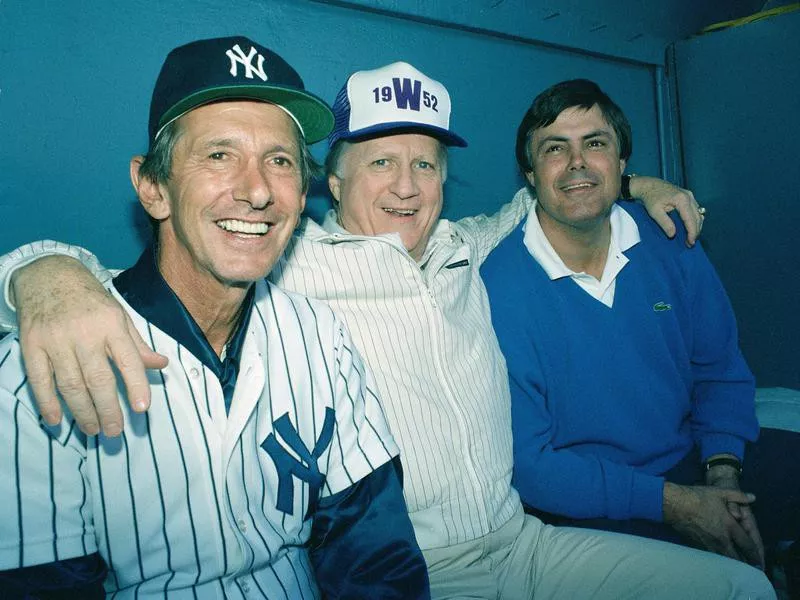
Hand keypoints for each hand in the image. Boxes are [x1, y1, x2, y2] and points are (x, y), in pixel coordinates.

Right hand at [12, 255, 167, 435]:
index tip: (142, 408)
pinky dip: (48, 403)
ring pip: (71, 384)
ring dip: (82, 412)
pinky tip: (57, 421)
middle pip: (98, 378)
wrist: (49, 276)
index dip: (136, 384)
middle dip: (108, 409)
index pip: (128, 359)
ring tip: (93, 429)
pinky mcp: (32, 345)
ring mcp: (56, 339)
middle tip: (114, 431)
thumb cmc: (91, 301)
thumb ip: (138, 345)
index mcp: (111, 324)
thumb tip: (162, 364)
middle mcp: (84, 332)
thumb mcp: (119, 316)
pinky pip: (40, 380)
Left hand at [629, 176, 703, 246]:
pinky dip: (694, 220)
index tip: (690, 243)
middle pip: (697, 217)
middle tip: (689, 243)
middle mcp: (689, 196)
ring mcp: (690, 195)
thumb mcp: (655, 212)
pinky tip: (690, 227)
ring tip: (690, 237)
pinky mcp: (688, 196)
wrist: (648, 185)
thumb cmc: (650, 198)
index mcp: (682, 200)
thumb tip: (673, 235)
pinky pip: (696, 210)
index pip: (691, 219)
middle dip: (695, 231)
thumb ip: (665, 223)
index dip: (692, 233)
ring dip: (696, 226)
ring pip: (698, 214)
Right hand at [663, 481, 761, 566]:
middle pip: (737, 558)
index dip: (756, 555)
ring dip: (733, 565)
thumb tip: (753, 497)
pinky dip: (720, 561)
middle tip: (753, 571)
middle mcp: (722, 539)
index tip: (760, 563)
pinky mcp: (698, 545)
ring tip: (739, 570)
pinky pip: (713, 557)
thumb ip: (738, 495)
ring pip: (725, 560)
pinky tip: (721, 562)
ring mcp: (709, 544)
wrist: (675, 504)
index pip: (747, 545)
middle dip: (746, 566)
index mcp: (730, 526)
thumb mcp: (720, 493)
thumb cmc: (698, 497)